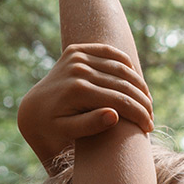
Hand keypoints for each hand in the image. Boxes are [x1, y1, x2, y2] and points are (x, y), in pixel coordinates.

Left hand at [19, 43, 153, 170]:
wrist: (32, 110)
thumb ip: (89, 125)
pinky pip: (108, 52)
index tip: (149, 128)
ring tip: (147, 102)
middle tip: (151, 117)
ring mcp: (75, 56)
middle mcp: (77, 69)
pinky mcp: (74, 50)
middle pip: (122, 83)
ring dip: (138, 84)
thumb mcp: (66, 133)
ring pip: (120, 67)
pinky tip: (134, 79)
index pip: (119, 100)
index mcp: (77, 90)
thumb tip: (115, 115)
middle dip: (142, 102)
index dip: (139, 114)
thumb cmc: (51, 129)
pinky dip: (124, 63)